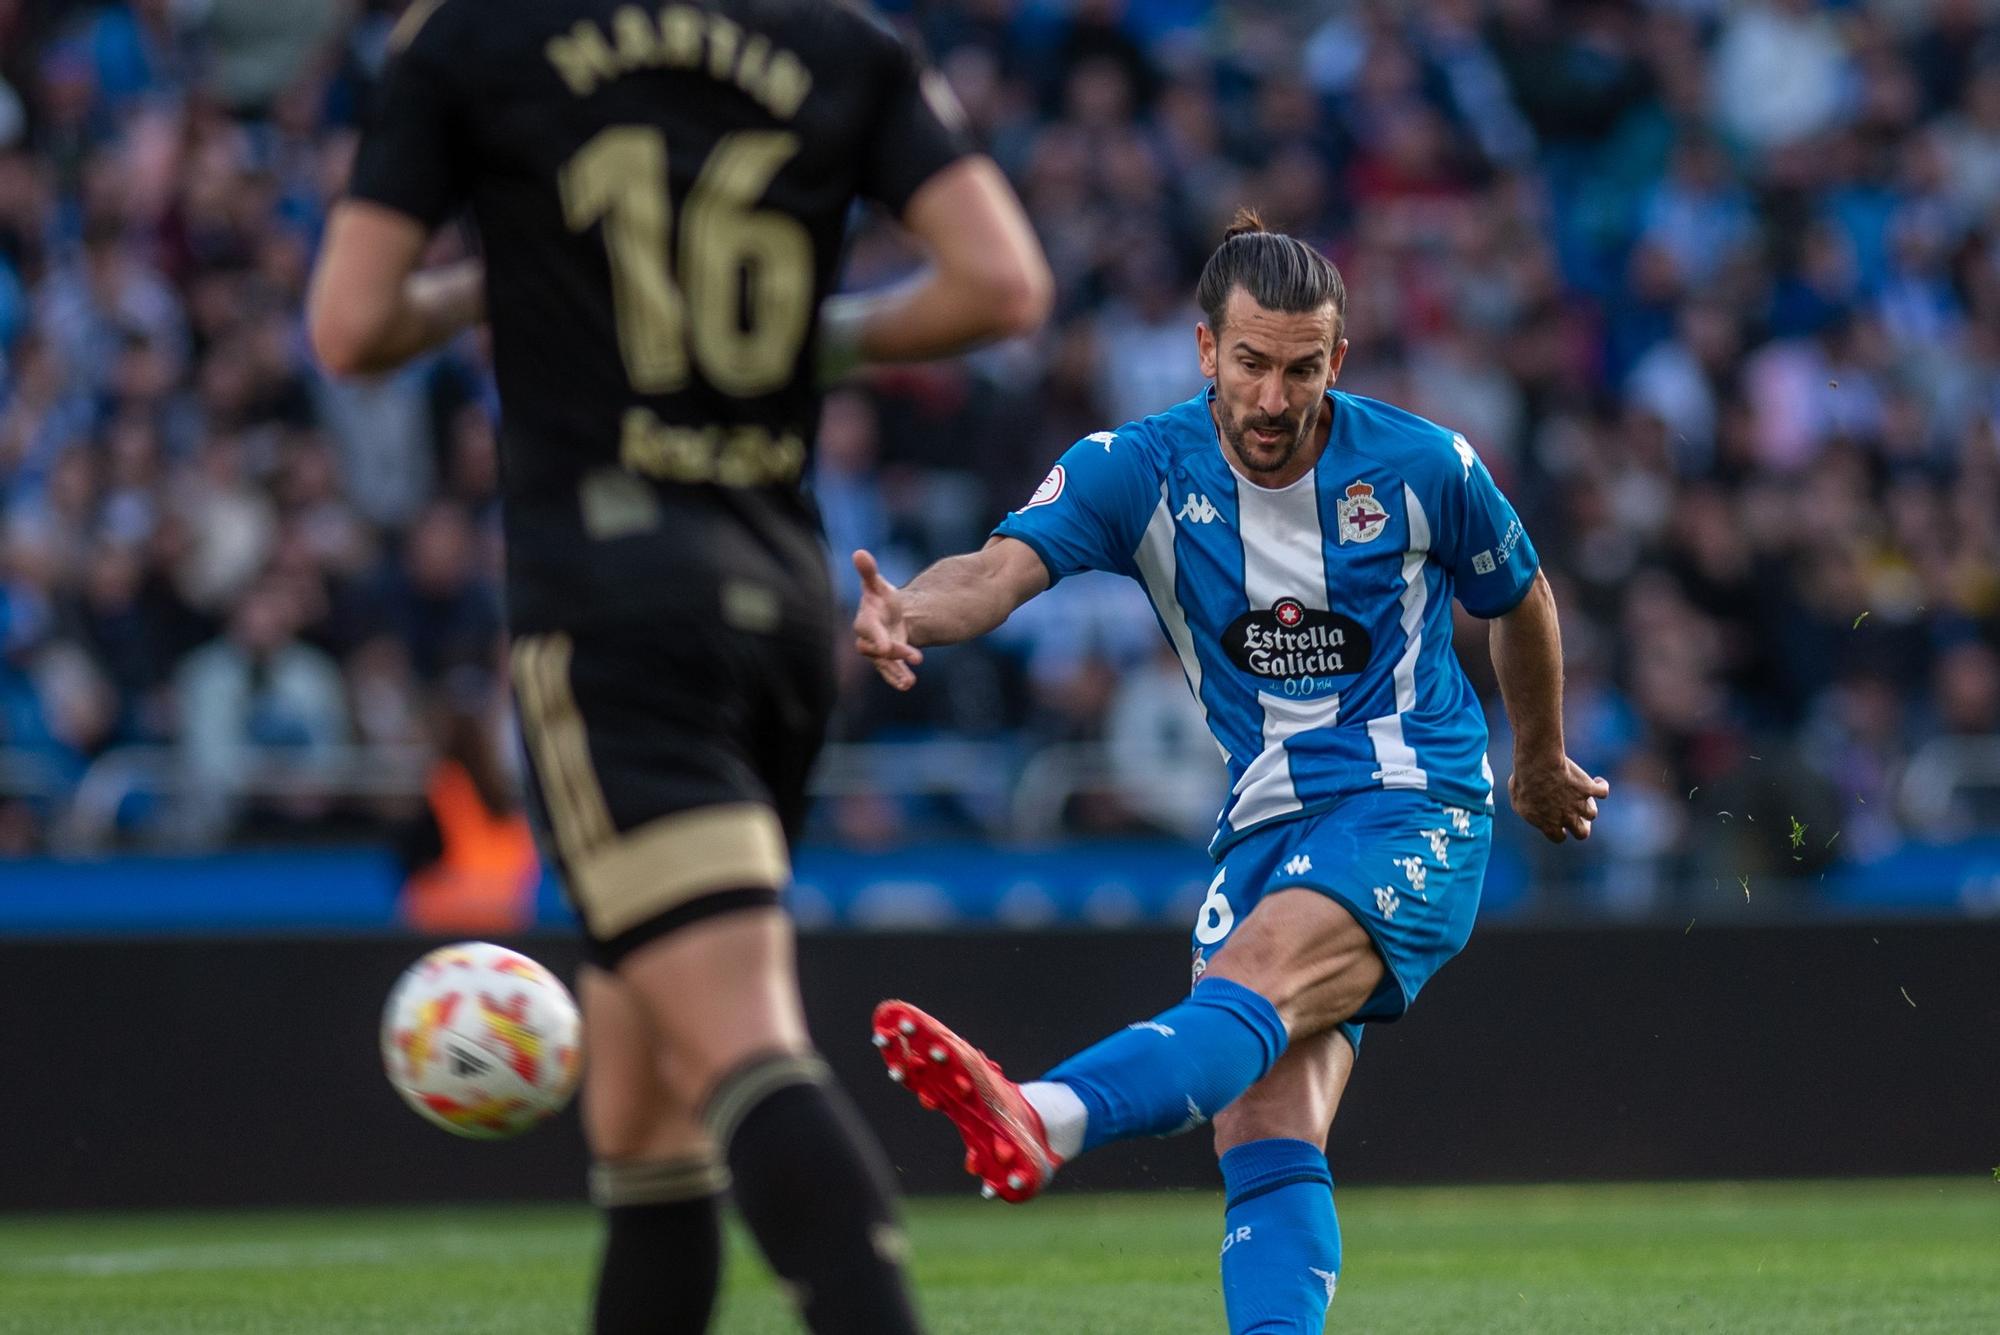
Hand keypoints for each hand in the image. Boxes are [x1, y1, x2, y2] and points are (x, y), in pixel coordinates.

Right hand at [852, 549, 923, 690]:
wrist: (889, 614)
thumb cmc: (881, 598)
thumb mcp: (877, 584)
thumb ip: (868, 571)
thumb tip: (859, 553)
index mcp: (865, 619)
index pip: (867, 630)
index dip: (876, 637)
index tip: (886, 646)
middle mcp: (868, 638)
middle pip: (875, 650)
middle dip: (894, 653)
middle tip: (916, 656)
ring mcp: (878, 652)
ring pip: (883, 665)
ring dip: (896, 672)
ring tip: (909, 682)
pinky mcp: (887, 661)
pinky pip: (890, 672)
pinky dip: (897, 678)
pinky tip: (909, 684)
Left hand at [1508, 754, 1609, 842]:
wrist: (1538, 767)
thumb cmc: (1524, 782)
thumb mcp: (1518, 801)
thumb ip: (1528, 810)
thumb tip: (1531, 809)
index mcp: (1548, 824)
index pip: (1559, 837)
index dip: (1560, 831)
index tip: (1560, 824)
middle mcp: (1566, 818)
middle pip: (1582, 833)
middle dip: (1581, 826)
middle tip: (1578, 816)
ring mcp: (1578, 804)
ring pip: (1592, 814)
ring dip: (1589, 806)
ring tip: (1584, 795)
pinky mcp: (1587, 789)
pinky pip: (1603, 792)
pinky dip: (1602, 787)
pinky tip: (1597, 781)